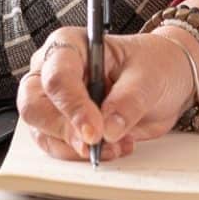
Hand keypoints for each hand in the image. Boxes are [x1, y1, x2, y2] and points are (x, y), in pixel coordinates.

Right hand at [14, 27, 198, 160]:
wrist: (164, 79)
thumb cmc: (153, 65)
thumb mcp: (149, 77)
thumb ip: (128, 101)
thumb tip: (109, 129)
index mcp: (70, 45)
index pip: (57, 76)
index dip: (72, 106)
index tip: (95, 130)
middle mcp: (52, 70)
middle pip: (34, 106)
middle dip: (63, 130)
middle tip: (94, 145)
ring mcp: (53, 100)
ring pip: (42, 132)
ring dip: (75, 148)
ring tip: (115, 146)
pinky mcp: (62, 125)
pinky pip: (58, 147)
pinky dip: (81, 155)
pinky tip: (113, 148)